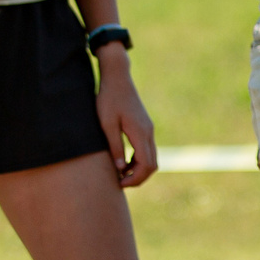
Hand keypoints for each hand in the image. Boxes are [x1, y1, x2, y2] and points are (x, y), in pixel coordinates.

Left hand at [95, 50, 158, 187]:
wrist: (117, 78)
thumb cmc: (108, 99)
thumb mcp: (107, 125)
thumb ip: (115, 146)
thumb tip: (120, 169)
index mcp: (140, 132)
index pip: (146, 165)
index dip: (135, 179)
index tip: (119, 181)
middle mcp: (148, 132)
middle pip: (152, 165)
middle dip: (138, 177)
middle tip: (120, 182)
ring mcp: (148, 129)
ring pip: (151, 158)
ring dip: (139, 169)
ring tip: (120, 173)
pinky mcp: (145, 126)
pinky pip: (147, 149)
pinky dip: (139, 160)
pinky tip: (124, 161)